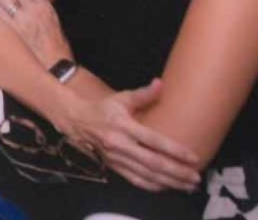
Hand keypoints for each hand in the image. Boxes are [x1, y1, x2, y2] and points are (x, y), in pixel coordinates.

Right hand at [59, 80, 201, 191]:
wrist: (77, 121)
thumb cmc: (103, 108)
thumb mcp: (121, 98)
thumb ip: (142, 94)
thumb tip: (160, 84)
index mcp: (123, 125)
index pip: (153, 140)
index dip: (174, 150)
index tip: (193, 157)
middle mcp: (120, 144)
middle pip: (152, 162)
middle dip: (176, 172)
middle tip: (196, 177)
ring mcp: (116, 158)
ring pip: (146, 175)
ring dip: (169, 182)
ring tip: (188, 186)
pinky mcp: (114, 167)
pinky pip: (135, 180)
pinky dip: (153, 186)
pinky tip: (167, 188)